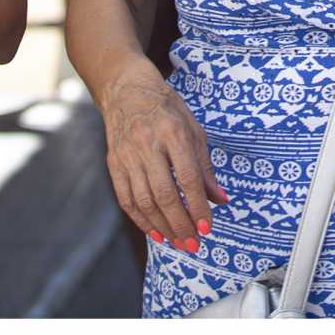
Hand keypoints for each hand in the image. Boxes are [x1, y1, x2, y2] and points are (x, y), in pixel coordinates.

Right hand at [98, 65, 225, 252]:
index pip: (187, 177)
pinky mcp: (113, 163)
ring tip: (178, 242)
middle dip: (181, 224)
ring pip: (144, 201)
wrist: (126, 90)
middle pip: (164, 194)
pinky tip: (156, 233)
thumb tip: (221, 200)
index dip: (198, 206)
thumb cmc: (167, 109)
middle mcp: (148, 144)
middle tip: (194, 244)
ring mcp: (127, 155)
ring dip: (163, 227)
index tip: (208, 227)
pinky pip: (126, 199)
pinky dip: (142, 220)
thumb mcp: (193, 129)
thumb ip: (205, 167)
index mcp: (172, 132)